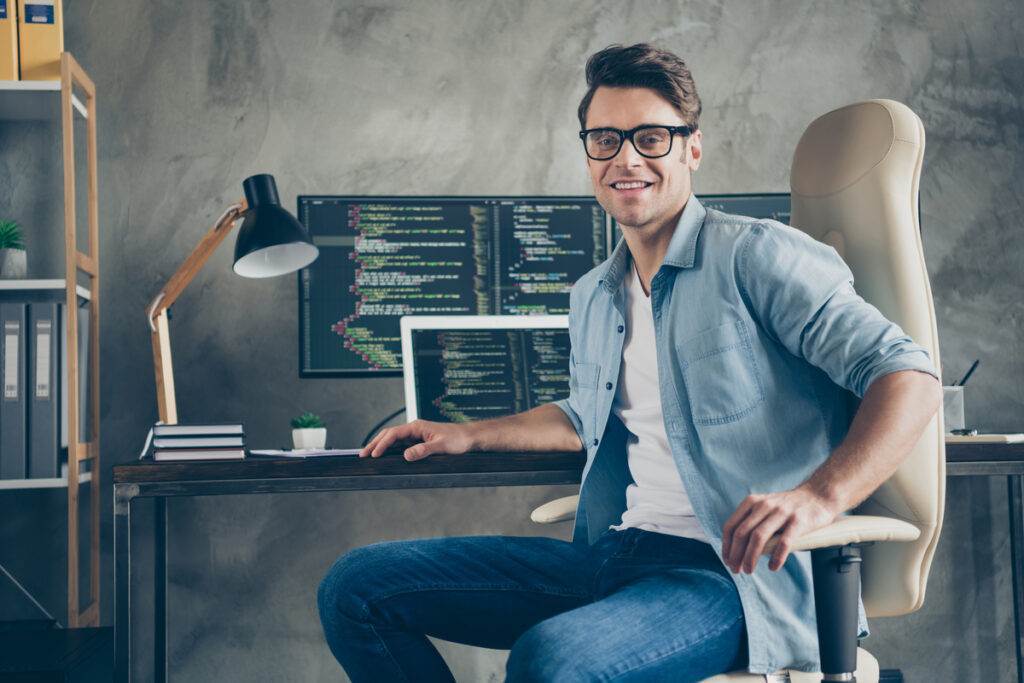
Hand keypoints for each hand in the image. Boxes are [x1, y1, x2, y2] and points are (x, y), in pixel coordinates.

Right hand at [359, 419, 473, 460]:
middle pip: (389, 434)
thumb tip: (406, 455)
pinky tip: (385, 455)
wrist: (469, 438)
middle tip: (362, 455)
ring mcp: (416, 434)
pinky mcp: (419, 441)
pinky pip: (401, 444)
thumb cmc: (458, 440)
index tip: (374, 455)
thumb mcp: (441, 446)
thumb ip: (423, 450)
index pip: (394, 434)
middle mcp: (414, 429)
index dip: (382, 444)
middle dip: (375, 443)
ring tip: (368, 454)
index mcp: (417, 426)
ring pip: (393, 439)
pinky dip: (390, 449)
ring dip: (380, 445)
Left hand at [721, 486, 839, 573]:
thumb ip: (751, 521)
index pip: (731, 526)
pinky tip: (773, 567)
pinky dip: (776, 557)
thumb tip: (736, 549)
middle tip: (736, 570)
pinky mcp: (798, 521)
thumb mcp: (764, 507)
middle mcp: (764, 505)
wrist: (817, 495)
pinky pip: (783, 542)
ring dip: (750, 557)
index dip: (726, 546)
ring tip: (749, 570)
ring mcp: (781, 512)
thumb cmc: (787, 507)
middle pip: (742, 533)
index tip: (727, 561)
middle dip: (736, 555)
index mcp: (752, 502)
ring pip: (758, 537)